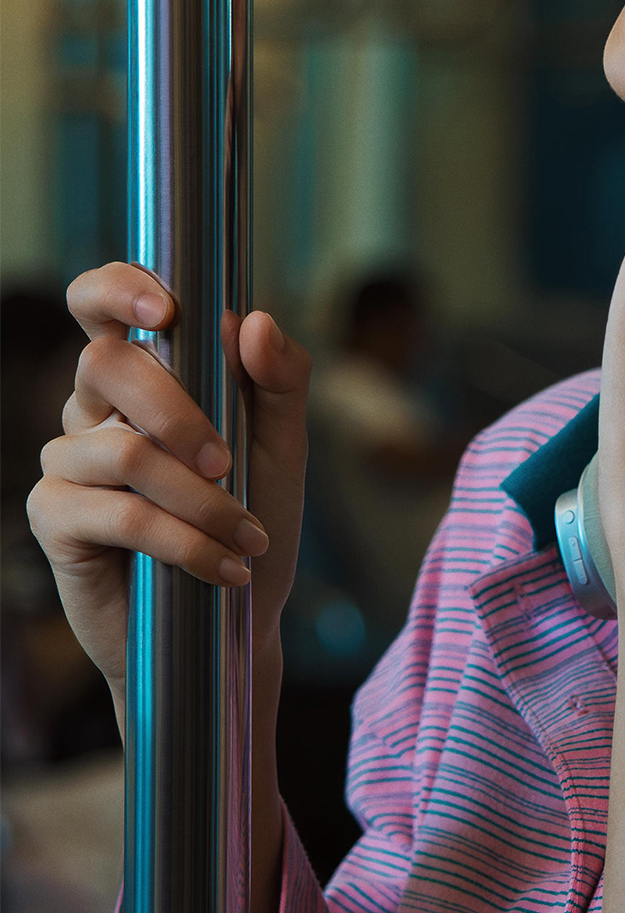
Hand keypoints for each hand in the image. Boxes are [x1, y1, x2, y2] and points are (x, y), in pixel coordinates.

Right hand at [26, 261, 310, 718]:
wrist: (234, 624)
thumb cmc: (253, 522)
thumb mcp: (283, 448)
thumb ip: (280, 380)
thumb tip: (253, 320)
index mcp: (146, 377)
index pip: (101, 304)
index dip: (117, 288)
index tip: (166, 309)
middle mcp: (95, 410)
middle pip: (105, 364)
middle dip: (178, 410)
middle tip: (228, 460)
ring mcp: (67, 463)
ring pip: (123, 450)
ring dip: (199, 498)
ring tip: (245, 535)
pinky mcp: (54, 519)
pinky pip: (118, 513)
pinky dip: (183, 540)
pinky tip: (223, 566)